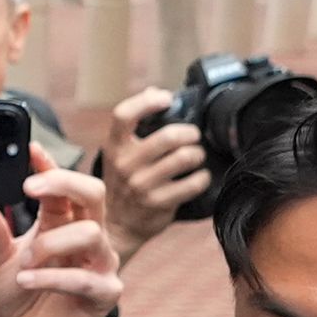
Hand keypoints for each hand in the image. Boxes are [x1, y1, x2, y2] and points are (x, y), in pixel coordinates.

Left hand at [0, 167, 118, 316]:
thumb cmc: (15, 296)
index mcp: (61, 221)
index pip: (63, 183)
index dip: (50, 164)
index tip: (29, 149)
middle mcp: (85, 237)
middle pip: (94, 192)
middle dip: (64, 182)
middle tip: (29, 187)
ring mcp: (99, 264)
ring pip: (92, 233)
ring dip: (51, 243)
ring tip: (24, 261)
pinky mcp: (104, 294)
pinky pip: (86, 278)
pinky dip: (52, 277)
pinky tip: (28, 280)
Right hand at [101, 85, 208, 256]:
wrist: (116, 226)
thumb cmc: (123, 182)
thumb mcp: (119, 154)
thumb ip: (135, 125)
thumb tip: (154, 91)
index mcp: (114, 148)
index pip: (124, 115)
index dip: (147, 102)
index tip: (166, 98)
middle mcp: (125, 165)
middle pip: (167, 137)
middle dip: (189, 133)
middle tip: (193, 136)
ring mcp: (142, 186)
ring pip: (184, 159)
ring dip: (196, 154)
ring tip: (195, 156)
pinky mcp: (159, 204)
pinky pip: (192, 184)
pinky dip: (201, 178)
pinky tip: (199, 177)